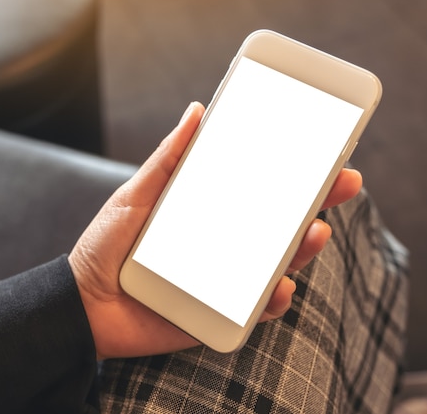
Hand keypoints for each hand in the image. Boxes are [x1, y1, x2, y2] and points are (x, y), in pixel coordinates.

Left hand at [68, 102, 361, 359]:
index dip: (292, 173)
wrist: (83, 304)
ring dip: (303, 249)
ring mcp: (224, 280)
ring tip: (316, 230)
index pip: (258, 189)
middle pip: (279, 224)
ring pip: (276, 264)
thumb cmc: (106, 247)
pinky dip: (272, 300)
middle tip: (343, 181)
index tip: (323, 151)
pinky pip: (255, 310)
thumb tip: (196, 112)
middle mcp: (222, 243)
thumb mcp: (135, 196)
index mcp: (208, 212)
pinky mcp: (218, 314)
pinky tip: (280, 286)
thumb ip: (166, 160)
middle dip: (315, 203)